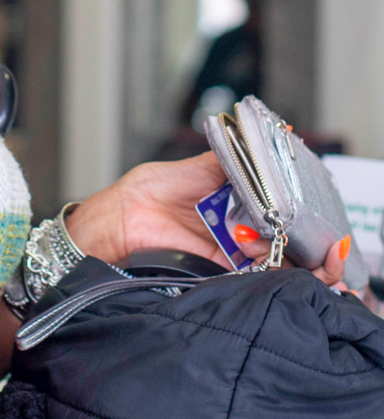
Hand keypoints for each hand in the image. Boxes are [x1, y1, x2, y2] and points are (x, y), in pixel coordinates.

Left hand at [67, 151, 350, 287]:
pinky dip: (263, 270)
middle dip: (297, 236)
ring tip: (271, 241)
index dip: (294, 208)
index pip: (274, 204)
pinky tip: (263, 258)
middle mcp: (235, 226)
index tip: (305, 208)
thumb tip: (255, 144)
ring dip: (282, 252)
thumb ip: (222, 163)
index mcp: (231, 197)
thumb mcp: (186, 170)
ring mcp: (228, 250)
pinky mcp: (217, 272)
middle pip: (281, 234)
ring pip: (272, 256)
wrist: (114, 224)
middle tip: (296, 231)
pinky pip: (249, 274)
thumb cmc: (143, 193)